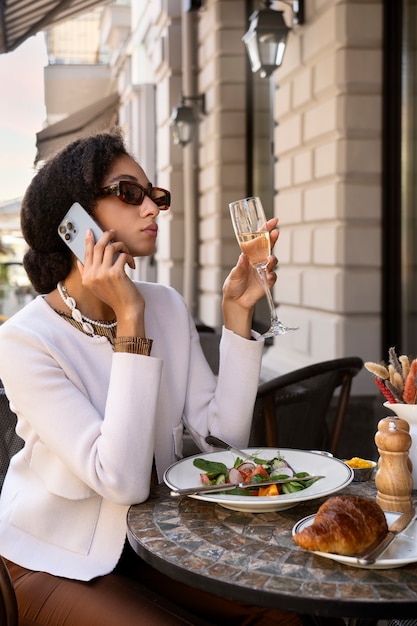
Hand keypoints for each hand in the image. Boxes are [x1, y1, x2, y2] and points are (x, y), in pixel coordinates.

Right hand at [78, 229, 145, 335]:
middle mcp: (92, 275)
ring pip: (110, 248)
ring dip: (120, 246)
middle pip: (97, 247)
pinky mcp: (116, 273)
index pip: (85, 254)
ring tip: (126, 251)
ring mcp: (103, 274)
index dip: (88, 240)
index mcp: (86, 278)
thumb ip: (87, 274)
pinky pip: (122, 255)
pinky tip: (132, 265)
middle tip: (113, 232)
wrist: (127, 310)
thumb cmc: (116, 297)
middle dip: (106, 236)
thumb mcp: (96, 288)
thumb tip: (79, 261)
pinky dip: (129, 257)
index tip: (91, 231)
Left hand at [222, 218, 278, 336]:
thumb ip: (240, 267)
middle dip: (273, 238)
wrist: (236, 302)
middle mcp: (258, 261)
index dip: (265, 230)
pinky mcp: (267, 281)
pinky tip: (269, 276)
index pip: (258, 240)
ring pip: (272, 260)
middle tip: (276, 232)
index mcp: (248, 256)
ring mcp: (264, 270)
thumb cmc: (233, 286)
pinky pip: (273, 276)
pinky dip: (272, 275)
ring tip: (270, 259)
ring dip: (272, 258)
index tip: (272, 221)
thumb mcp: (234, 275)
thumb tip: (243, 257)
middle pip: (268, 247)